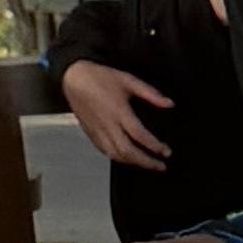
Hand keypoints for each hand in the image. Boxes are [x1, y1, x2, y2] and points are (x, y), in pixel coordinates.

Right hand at [63, 55, 172, 171]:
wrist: (73, 77)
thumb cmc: (100, 77)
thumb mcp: (128, 80)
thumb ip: (150, 93)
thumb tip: (169, 104)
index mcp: (118, 111)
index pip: (139, 135)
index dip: (155, 146)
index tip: (167, 152)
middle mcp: (107, 124)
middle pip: (127, 151)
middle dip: (146, 162)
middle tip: (160, 166)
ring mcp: (97, 131)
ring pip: (115, 155)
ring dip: (133, 163)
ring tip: (147, 164)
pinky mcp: (90, 133)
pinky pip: (105, 151)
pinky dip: (118, 158)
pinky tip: (128, 158)